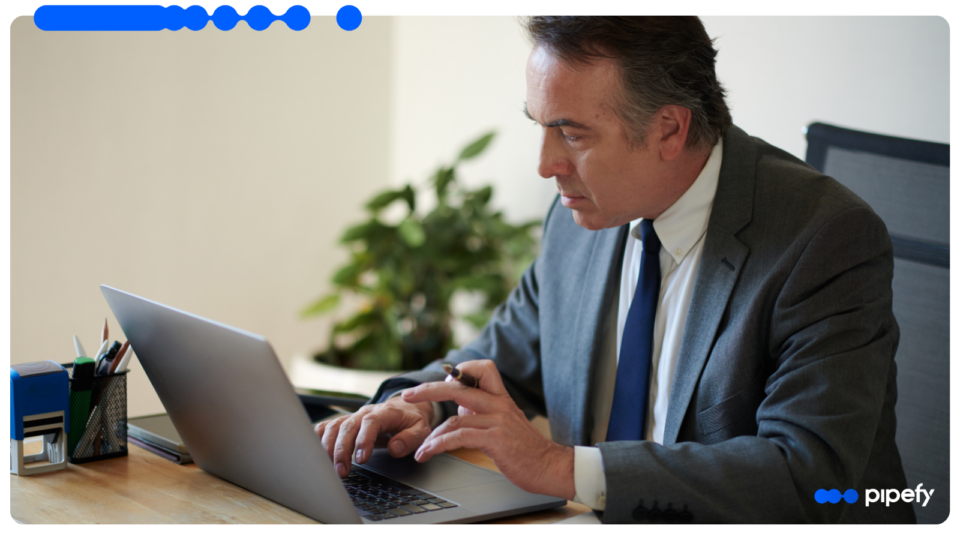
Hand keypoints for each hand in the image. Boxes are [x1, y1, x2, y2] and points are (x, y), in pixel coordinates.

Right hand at [314, 395, 433, 478]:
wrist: (405, 407)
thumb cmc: (411, 420)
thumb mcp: (421, 429)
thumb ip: (411, 438)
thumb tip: (395, 448)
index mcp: (386, 412)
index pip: (371, 422)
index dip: (364, 439)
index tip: (361, 459)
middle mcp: (366, 412)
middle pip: (348, 425)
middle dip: (342, 450)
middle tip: (342, 472)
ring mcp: (353, 416)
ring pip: (334, 426)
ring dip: (329, 447)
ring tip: (331, 469)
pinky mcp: (345, 422)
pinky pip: (327, 426)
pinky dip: (318, 438)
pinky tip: (315, 452)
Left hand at [402, 360, 575, 499]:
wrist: (548, 466)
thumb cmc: (525, 447)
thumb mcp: (505, 422)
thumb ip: (483, 412)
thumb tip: (460, 407)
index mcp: (501, 397)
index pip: (483, 367)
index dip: (460, 371)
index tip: (445, 382)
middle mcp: (499, 404)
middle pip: (458, 387)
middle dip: (428, 390)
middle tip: (407, 395)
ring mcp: (497, 420)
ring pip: (454, 418)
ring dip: (431, 435)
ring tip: (420, 448)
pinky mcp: (495, 439)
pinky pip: (459, 437)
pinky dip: (438, 445)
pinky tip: (428, 453)